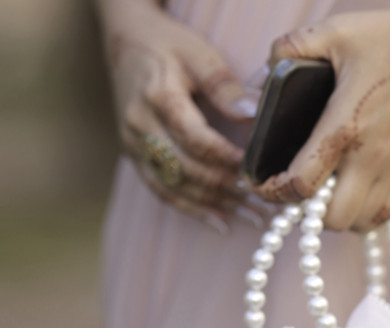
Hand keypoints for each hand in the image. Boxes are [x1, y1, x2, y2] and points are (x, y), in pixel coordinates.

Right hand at [99, 0, 261, 229]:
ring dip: (216, 205)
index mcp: (158, 96)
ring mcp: (134, 144)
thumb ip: (224, 85)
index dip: (228, 159)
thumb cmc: (168, 46)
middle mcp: (140, 124)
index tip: (256, 171)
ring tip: (252, 217)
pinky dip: (193, 210)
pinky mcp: (134, 156)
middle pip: (187, 169)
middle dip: (228, 190)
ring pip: (176, 187)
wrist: (125, 42)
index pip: (197, 139)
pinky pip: (162, 191)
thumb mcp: (199, 53)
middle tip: (264, 204)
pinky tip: (221, 222)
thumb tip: (254, 113)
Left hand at [253, 1, 389, 231]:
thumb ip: (291, 48)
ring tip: (324, 196)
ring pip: (359, 224)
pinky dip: (364, 216)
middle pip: (333, 219)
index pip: (303, 183)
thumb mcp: (335, 31)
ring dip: (337, 218)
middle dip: (306, 213)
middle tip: (295, 192)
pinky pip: (384, 215)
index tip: (262, 185)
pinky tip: (353, 196)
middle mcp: (371, 156)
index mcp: (345, 124)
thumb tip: (266, 73)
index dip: (274, 192)